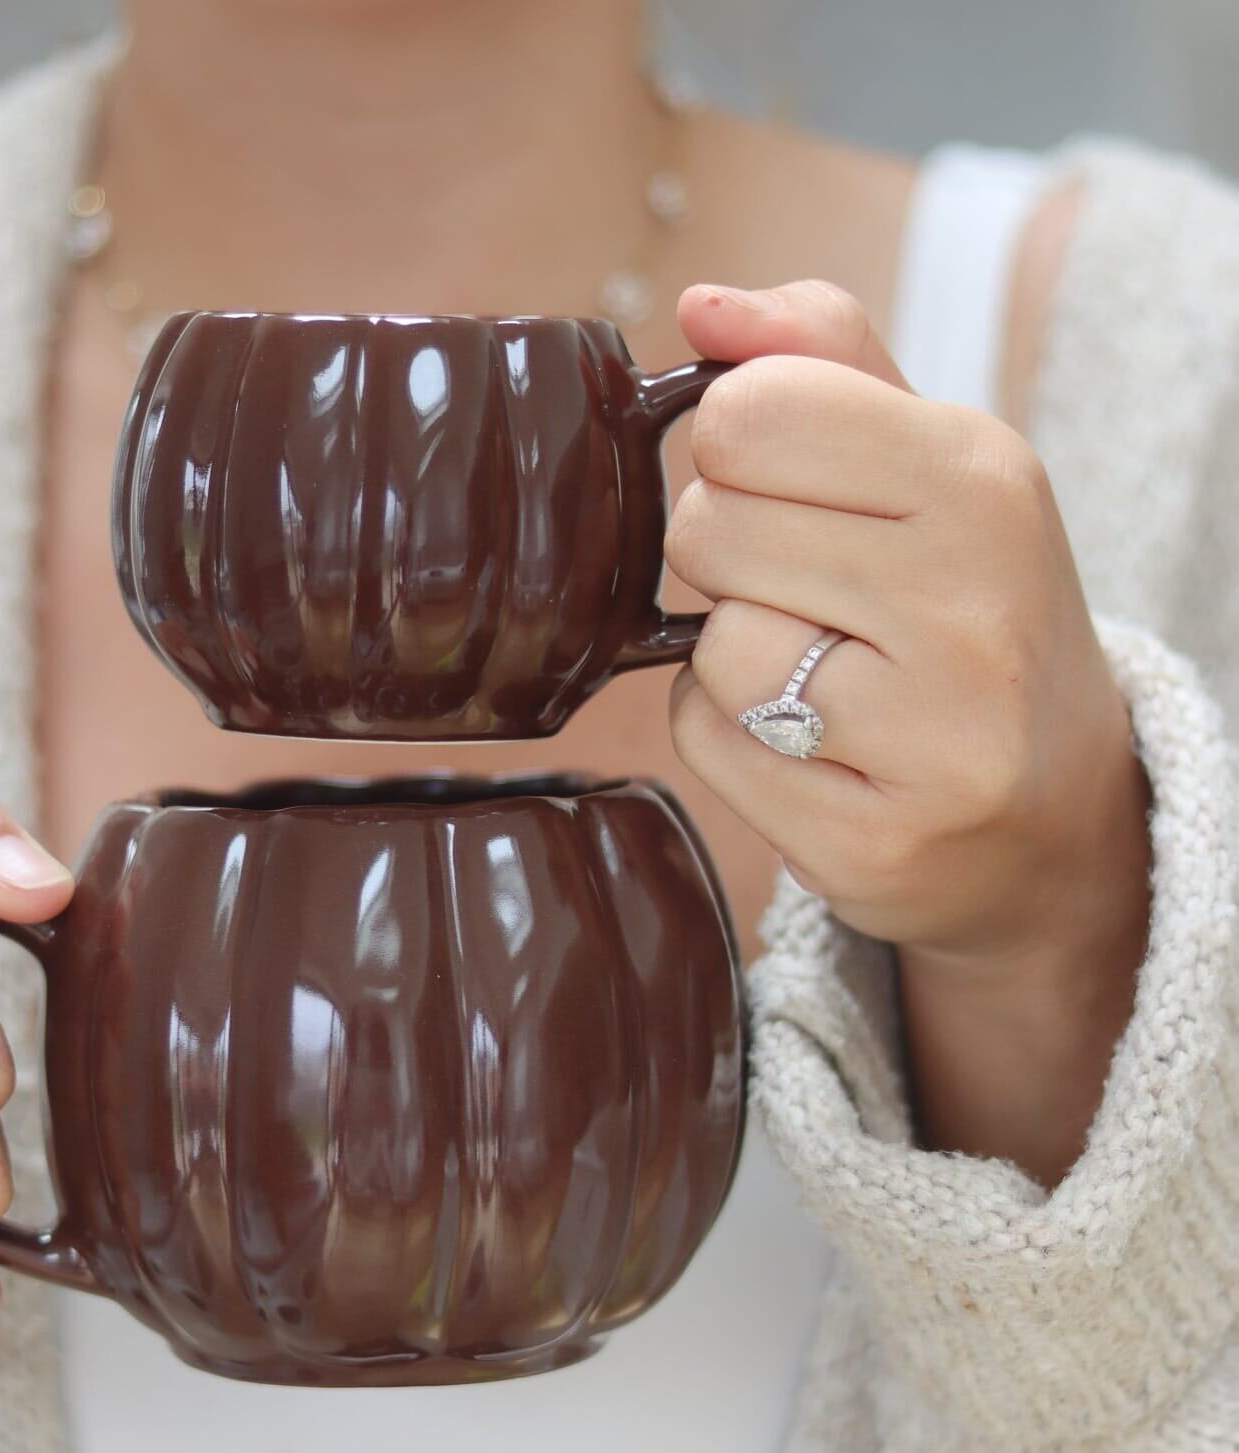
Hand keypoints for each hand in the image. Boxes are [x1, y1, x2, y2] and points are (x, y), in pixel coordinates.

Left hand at [666, 279, 1151, 1180]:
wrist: (1055, 816)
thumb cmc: (967, 612)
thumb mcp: (932, 463)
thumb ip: (820, 362)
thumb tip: (699, 305)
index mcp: (982, 478)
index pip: (749, 414)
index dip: (737, 452)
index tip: (793, 491)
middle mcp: (971, 604)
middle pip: (708, 531)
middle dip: (730, 560)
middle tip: (810, 594)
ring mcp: (932, 739)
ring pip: (710, 649)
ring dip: (733, 661)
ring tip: (822, 677)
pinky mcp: (872, 844)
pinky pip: (708, 747)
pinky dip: (732, 741)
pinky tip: (814, 746)